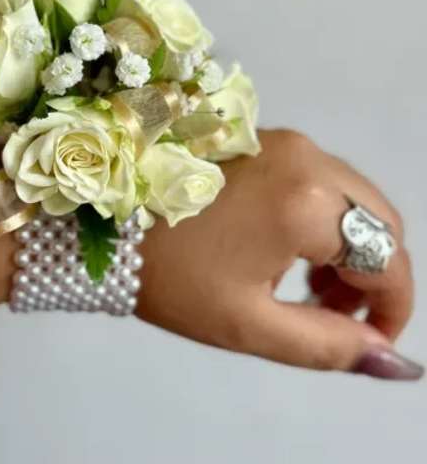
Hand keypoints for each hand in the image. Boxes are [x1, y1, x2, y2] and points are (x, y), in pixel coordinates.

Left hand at [137, 130, 422, 379]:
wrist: (102, 221)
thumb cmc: (170, 275)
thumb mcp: (247, 323)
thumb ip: (328, 346)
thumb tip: (397, 363)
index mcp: (304, 202)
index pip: (388, 258)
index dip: (393, 307)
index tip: (370, 338)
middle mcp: (306, 157)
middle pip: (379, 219)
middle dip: (372, 272)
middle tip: (331, 311)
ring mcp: (284, 140)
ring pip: (352, 197)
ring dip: (349, 244)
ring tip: (309, 286)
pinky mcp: (263, 137)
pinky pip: (321, 178)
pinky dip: (324, 216)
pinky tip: (290, 247)